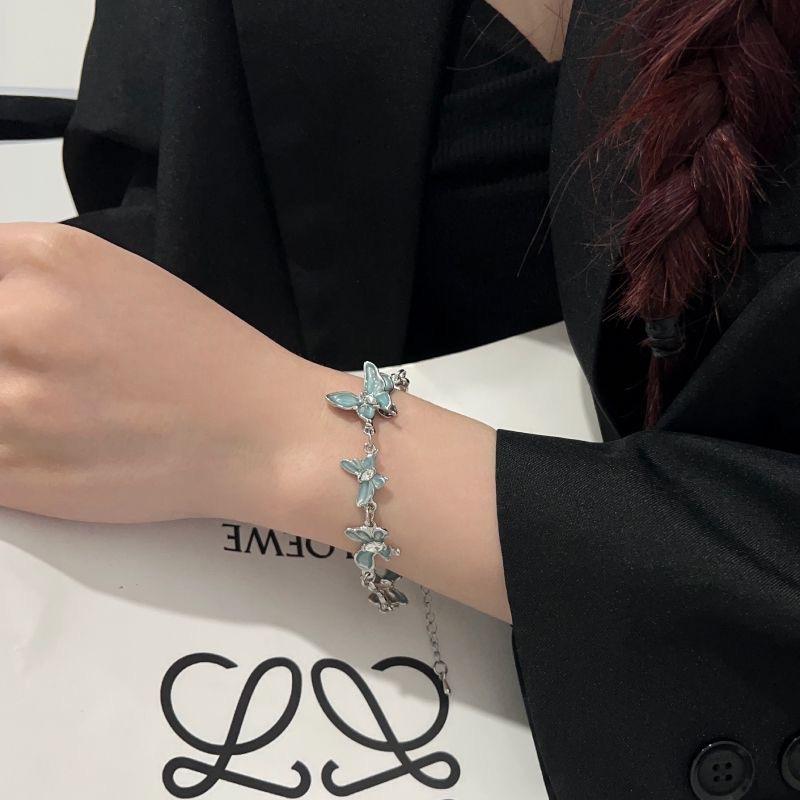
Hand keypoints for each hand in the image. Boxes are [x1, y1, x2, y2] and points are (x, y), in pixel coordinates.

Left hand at [0, 222, 300, 523]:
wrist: (255, 433)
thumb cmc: (201, 356)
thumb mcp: (112, 275)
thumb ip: (20, 276)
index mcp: (45, 258)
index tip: (6, 336)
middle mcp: (21, 319)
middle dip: (1, 356)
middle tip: (41, 375)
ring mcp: (13, 401)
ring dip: (3, 402)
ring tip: (52, 409)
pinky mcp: (14, 471)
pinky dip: (5, 445)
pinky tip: (46, 441)